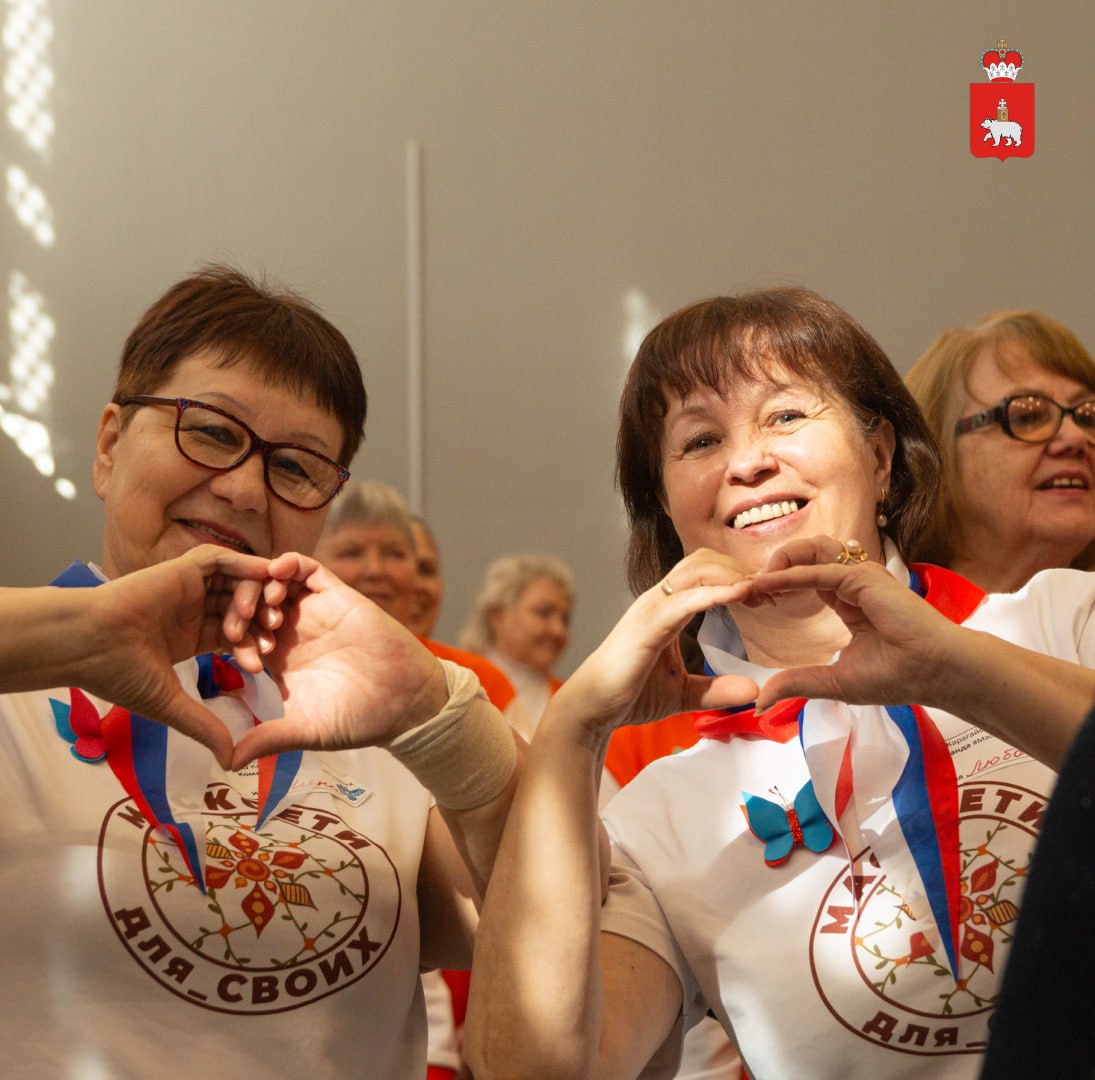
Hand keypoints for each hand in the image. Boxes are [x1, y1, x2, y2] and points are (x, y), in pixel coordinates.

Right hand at [80, 545, 284, 763]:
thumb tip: (229, 760)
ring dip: (255, 597)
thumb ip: (203, 726)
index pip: (235, 636)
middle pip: (241, 608)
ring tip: (266, 615)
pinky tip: (262, 577)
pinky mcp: (183, 569)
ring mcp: (189, 588)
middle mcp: (192, 610)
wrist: (88, 644)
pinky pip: (223, 561)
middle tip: (273, 637)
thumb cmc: (119, 673)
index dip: (250, 647)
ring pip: (236, 585)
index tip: (259, 665)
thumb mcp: (170, 703)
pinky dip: (245, 566)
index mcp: (190, 636)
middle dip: (261, 621)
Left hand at [230, 553, 448, 767]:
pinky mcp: (337, 595)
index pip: (240, 634)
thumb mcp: (303, 730)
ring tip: (264, 608)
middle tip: (239, 625)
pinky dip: (288, 563)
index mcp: (280, 659)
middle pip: (251, 602)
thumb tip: (227, 763)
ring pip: (274, 581)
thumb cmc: (358, 719)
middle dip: (238, 608)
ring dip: (259, 585)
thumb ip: (266, 739)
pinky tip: (276, 574)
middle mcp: (294, 631)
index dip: (229, 638)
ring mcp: (315, 611)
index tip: (233, 656)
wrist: (404, 704)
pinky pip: (307, 568)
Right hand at [553, 548, 758, 735]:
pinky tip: (740, 595)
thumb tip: (753, 691)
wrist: (592, 709)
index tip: (764, 596)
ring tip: (759, 590)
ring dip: (732, 575)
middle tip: (769, 591)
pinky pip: (686, 600)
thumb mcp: (684, 693)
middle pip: (703, 561)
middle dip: (738, 569)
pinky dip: (716, 593)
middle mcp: (657, 601)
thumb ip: (715, 689)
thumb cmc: (630, 695)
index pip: (704, 573)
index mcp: (666, 609)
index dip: (735, 576)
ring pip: (696, 571)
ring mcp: (651, 609)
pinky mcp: (647, 626)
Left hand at [743, 537, 960, 709]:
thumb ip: (797, 683)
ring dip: (778, 561)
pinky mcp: (864, 578)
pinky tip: (766, 585)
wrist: (936, 673)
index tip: (749, 601)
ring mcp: (860, 577)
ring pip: (811, 551)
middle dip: (771, 567)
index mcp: (848, 600)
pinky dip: (789, 576)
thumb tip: (761, 702)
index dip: (775, 585)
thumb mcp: (834, 682)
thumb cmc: (897, 676)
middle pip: (804, 557)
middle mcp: (853, 582)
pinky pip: (818, 572)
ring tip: (754, 583)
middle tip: (744, 590)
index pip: (804, 579)